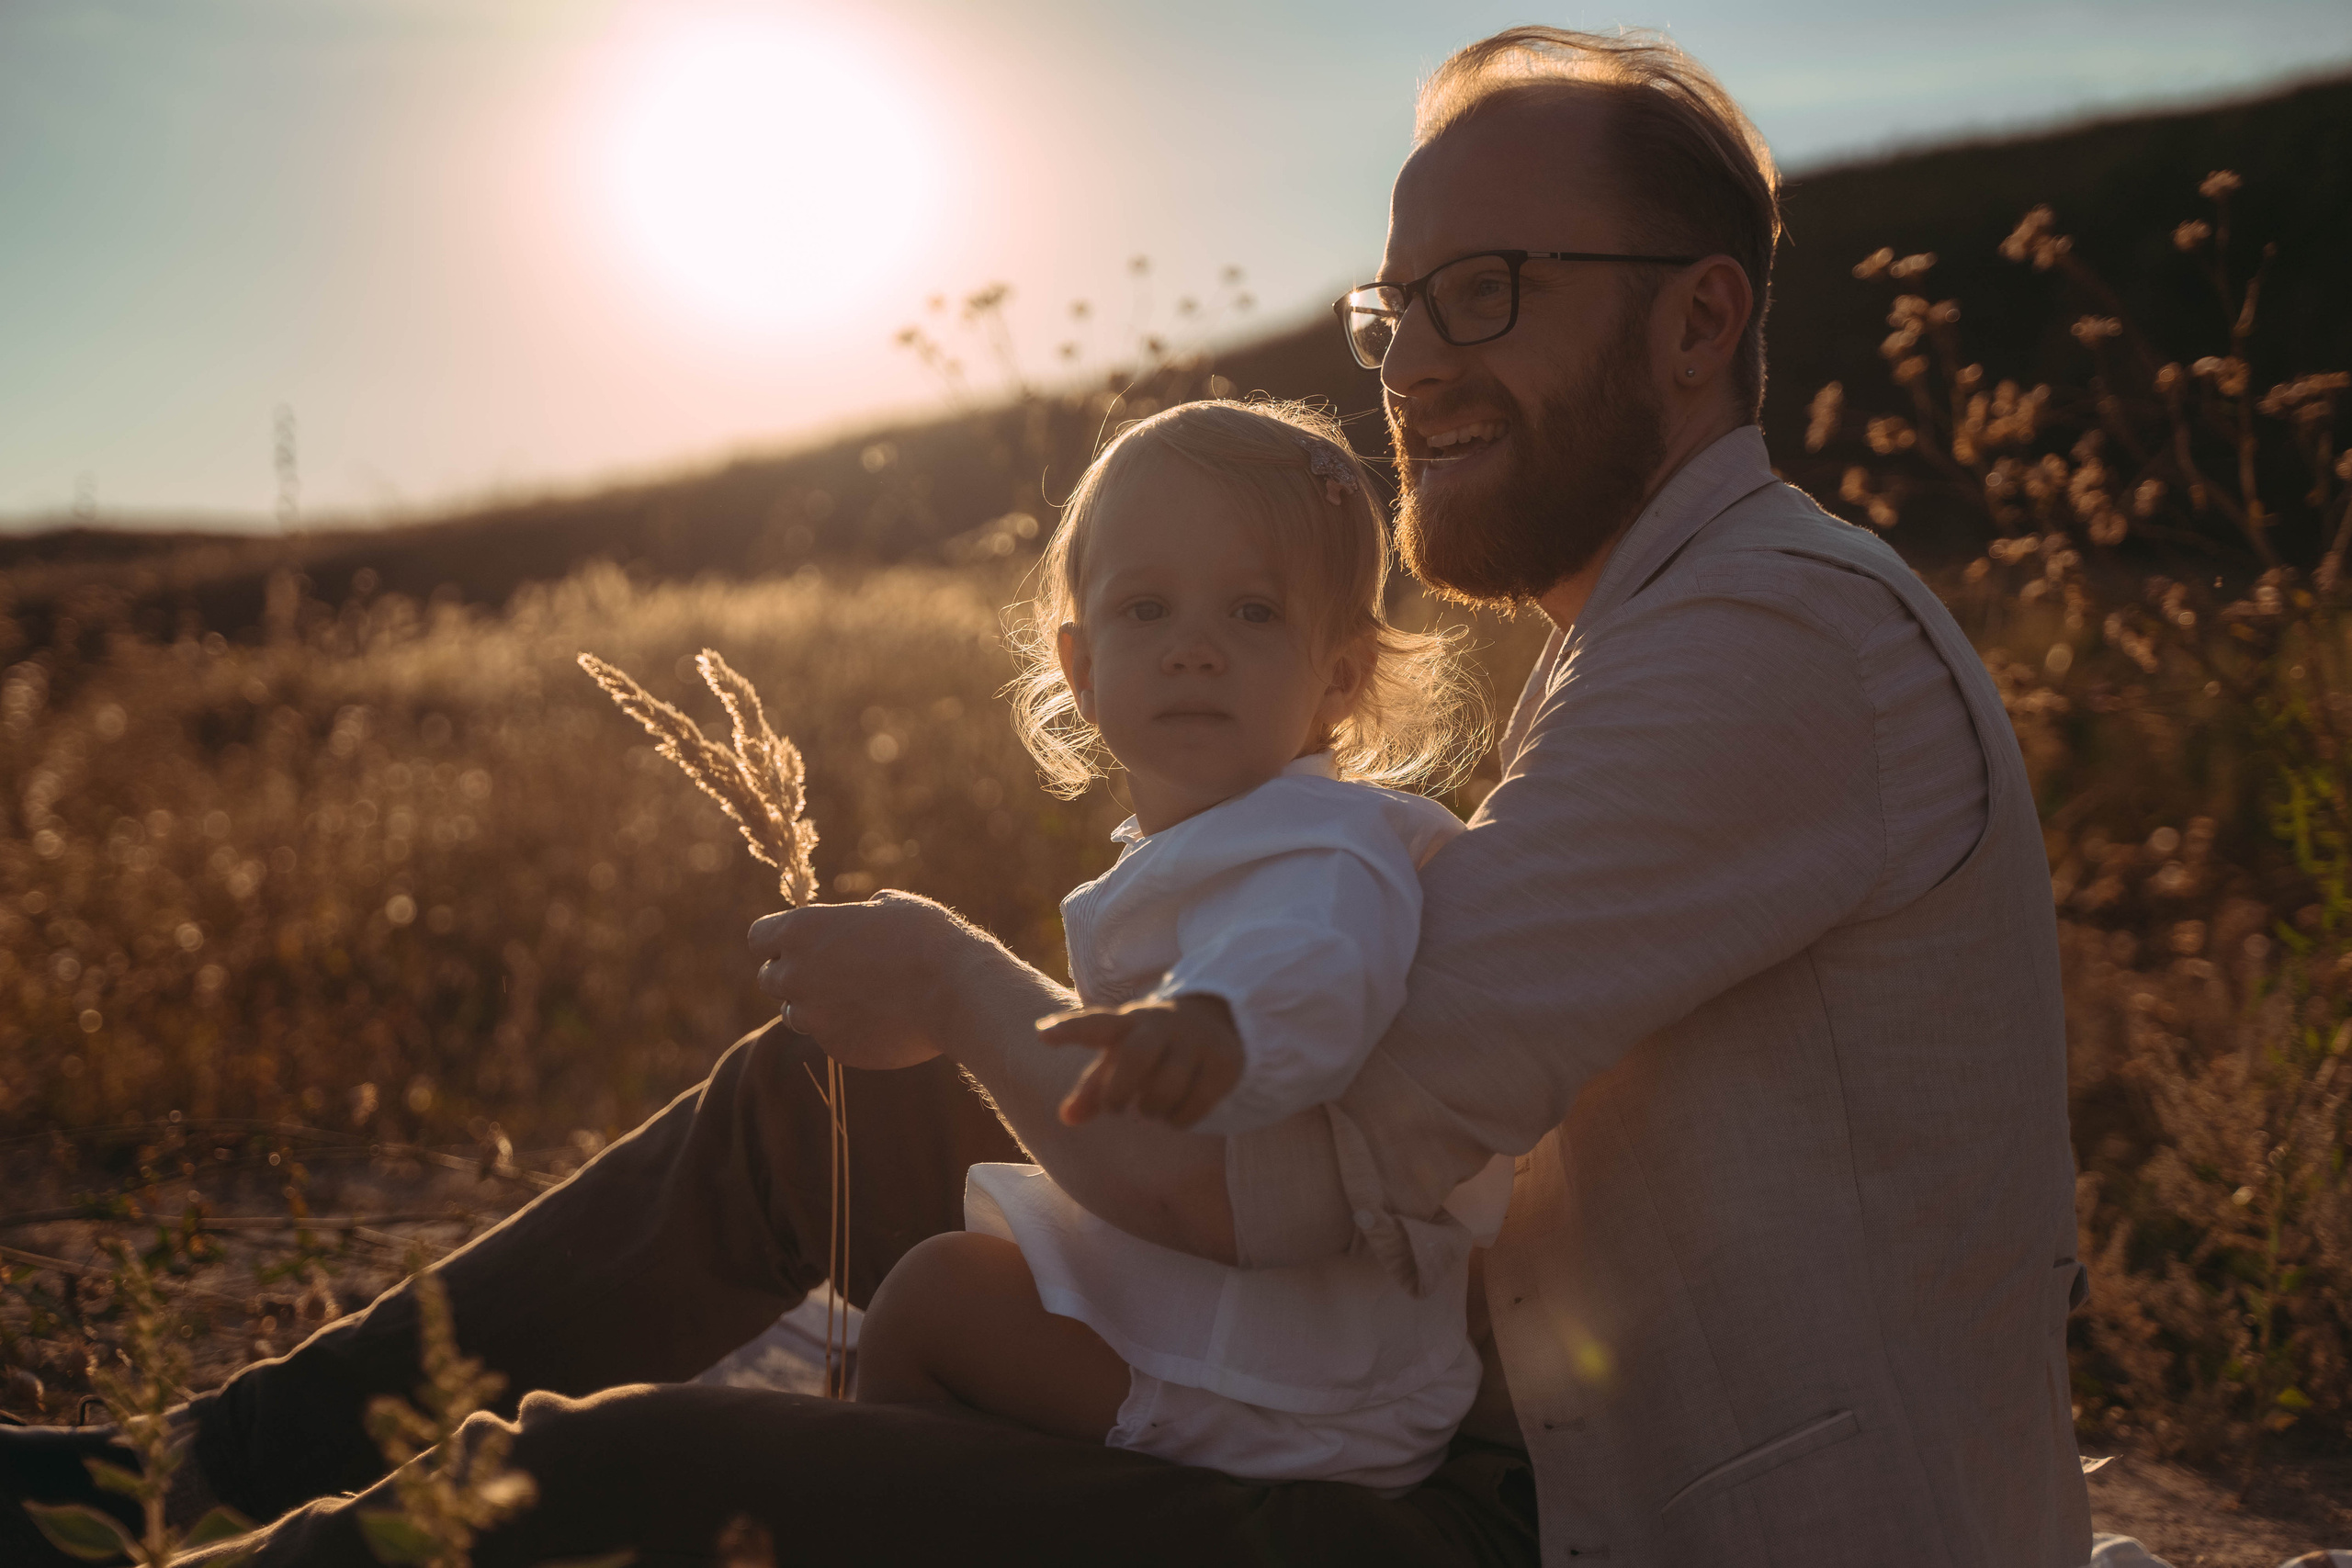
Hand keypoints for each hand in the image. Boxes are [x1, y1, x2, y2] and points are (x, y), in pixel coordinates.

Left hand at [748, 890, 1012, 1070]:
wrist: (955, 992)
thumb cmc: (926, 938)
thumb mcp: (892, 906)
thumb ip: (860, 914)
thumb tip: (862, 916)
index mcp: (801, 930)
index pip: (758, 937)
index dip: (778, 939)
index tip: (801, 941)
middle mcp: (796, 975)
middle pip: (769, 978)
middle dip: (793, 974)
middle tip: (831, 969)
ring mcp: (814, 1017)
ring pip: (794, 1014)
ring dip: (814, 1005)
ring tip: (857, 995)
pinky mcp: (836, 1049)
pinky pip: (828, 1038)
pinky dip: (845, 1030)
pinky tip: (880, 1019)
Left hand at [1038, 994, 1244, 1128]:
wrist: (1217, 1021)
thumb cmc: (1152, 1047)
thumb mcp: (1121, 1059)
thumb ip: (1093, 1089)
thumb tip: (1066, 1119)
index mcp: (1128, 1022)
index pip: (1095, 1023)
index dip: (1069, 1029)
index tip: (1041, 1035)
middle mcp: (1162, 1024)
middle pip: (1136, 1056)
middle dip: (1120, 1091)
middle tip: (1116, 1107)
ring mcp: (1196, 1040)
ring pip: (1167, 1087)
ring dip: (1152, 1110)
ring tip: (1150, 1110)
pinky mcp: (1224, 1060)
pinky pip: (1197, 1103)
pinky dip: (1180, 1119)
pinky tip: (1176, 1115)